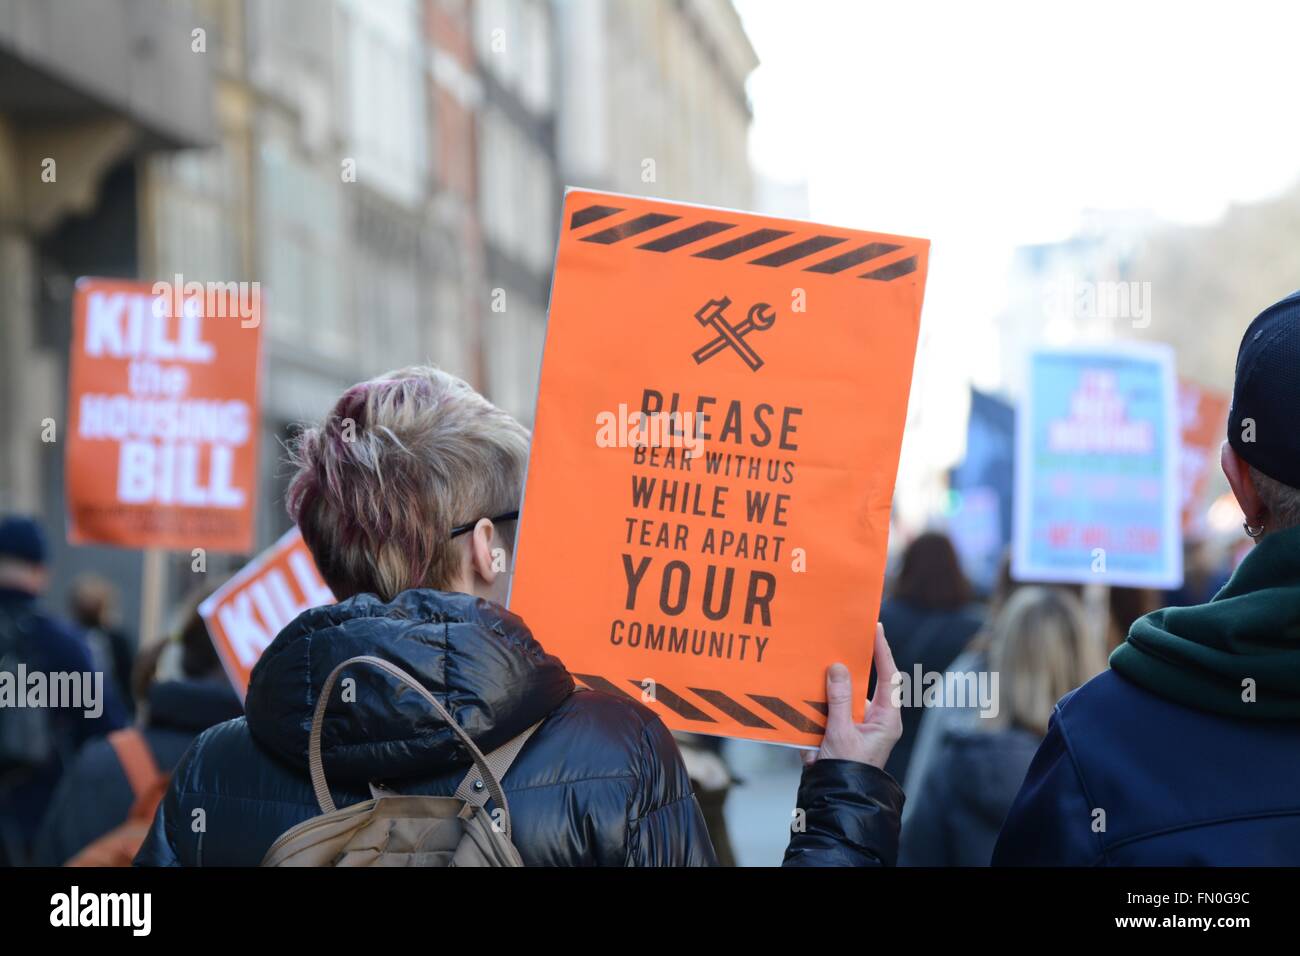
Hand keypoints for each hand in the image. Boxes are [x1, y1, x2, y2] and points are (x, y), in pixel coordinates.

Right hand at [803, 623, 902, 768]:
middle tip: (845, 639)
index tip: (875, 629)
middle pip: (866, 683)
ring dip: (833, 685)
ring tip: (820, 664)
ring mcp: (859, 725)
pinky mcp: (842, 731)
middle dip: (853, 665)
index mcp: (886, 720)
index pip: (889, 677)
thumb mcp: (841, 733)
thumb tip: (838, 667)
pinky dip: (821, 701)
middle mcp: (875, 719)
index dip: (882, 651)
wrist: (835, 800)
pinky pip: (833, 709)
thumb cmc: (846, 771)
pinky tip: (808, 693)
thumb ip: (839, 700)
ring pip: (846, 695)